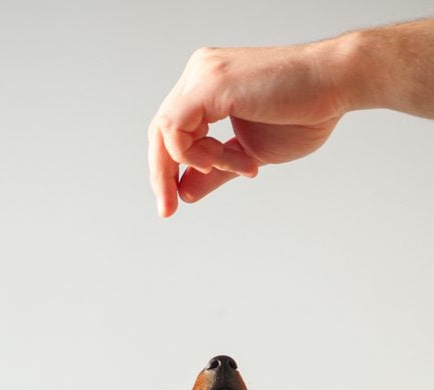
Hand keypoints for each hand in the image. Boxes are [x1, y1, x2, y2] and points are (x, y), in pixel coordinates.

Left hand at [148, 40, 346, 216]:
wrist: (336, 87)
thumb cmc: (302, 113)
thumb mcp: (248, 154)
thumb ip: (215, 171)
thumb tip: (184, 193)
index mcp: (206, 87)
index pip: (170, 131)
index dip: (166, 170)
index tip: (173, 204)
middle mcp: (200, 74)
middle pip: (159, 132)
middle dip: (162, 175)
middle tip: (169, 209)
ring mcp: (204, 75)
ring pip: (165, 132)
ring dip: (198, 163)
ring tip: (241, 165)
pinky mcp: (211, 84)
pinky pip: (175, 128)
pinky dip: (192, 154)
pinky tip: (221, 160)